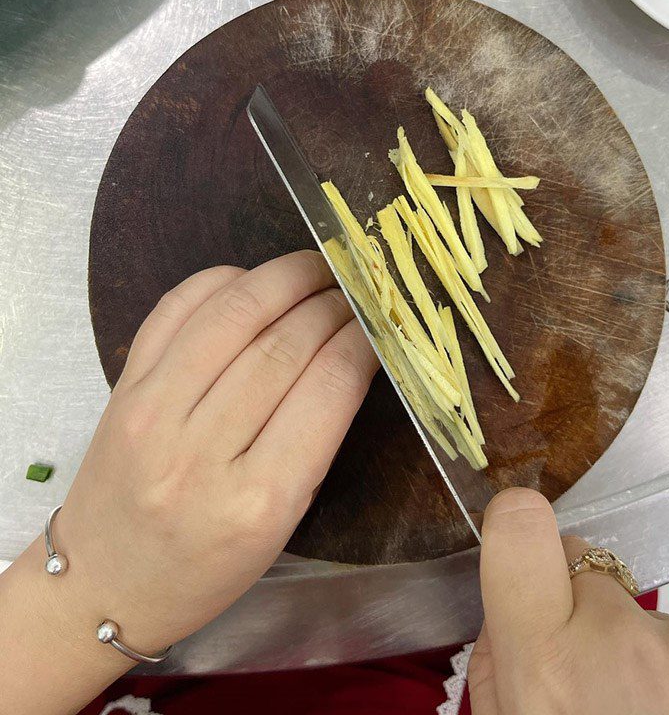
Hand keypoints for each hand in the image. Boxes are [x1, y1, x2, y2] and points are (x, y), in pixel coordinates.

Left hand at [1, 251, 378, 713]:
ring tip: (317, 268)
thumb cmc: (211, 565)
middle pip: (283, 345)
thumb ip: (317, 434)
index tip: (382, 316)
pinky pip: (176, 308)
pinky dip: (222, 281)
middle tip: (357, 286)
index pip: (328, 387)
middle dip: (331, 303)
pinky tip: (252, 281)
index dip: (362, 338)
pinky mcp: (123, 388)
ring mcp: (152, 413)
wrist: (106, 581)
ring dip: (284, 278)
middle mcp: (201, 452)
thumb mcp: (285, 518)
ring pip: (232, 315)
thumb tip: (352, 347)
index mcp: (260, 499)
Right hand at [469, 488, 668, 714]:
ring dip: (650, 663)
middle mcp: (624, 638)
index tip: (521, 548)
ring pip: (650, 622)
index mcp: (550, 665)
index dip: (517, 528)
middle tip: (599, 692)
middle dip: (585, 620)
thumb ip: (500, 673)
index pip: (520, 534)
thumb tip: (509, 619)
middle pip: (587, 575)